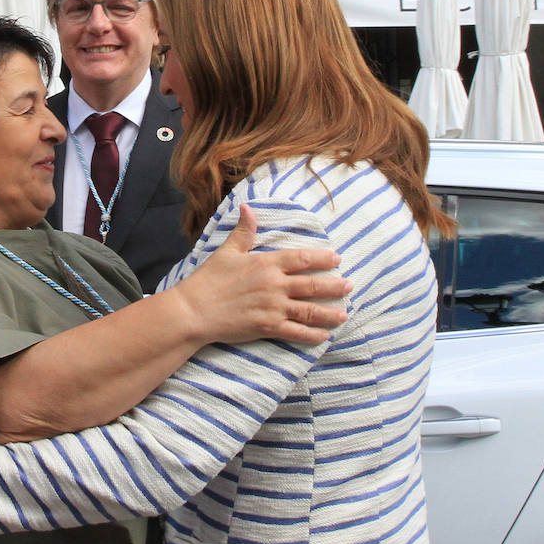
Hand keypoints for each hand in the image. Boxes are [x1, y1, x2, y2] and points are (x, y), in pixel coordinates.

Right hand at [177, 203, 351, 344]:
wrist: (193, 310)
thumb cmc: (208, 280)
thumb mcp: (226, 251)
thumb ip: (243, 231)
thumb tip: (247, 207)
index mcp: (266, 264)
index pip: (302, 258)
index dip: (322, 258)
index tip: (337, 259)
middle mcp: (274, 285)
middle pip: (313, 285)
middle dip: (334, 286)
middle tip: (349, 286)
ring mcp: (273, 307)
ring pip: (310, 310)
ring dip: (329, 312)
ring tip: (344, 314)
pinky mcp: (268, 327)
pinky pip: (297, 332)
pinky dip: (313, 335)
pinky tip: (324, 335)